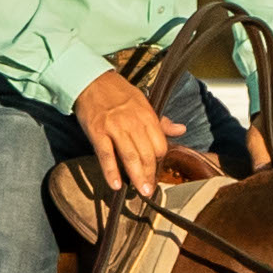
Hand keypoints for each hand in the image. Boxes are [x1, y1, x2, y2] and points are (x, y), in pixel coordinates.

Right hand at [75, 69, 183, 195]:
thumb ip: (161, 121)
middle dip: (150, 174)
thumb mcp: (143, 102)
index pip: (160, 145)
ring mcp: (115, 128)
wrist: (91, 81)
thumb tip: (181, 130)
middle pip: (147, 154)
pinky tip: (116, 185)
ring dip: (137, 177)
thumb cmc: (118, 93)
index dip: (160, 161)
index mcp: (147, 116)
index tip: (156, 171)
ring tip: (142, 192)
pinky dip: (111, 171)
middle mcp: (133, 123)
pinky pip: (106, 156)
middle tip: (150, 190)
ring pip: (130, 157)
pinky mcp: (98, 132)